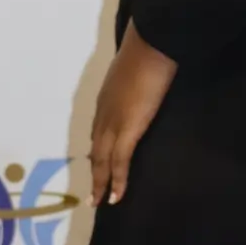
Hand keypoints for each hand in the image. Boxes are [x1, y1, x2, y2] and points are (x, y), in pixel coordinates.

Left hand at [89, 22, 177, 205]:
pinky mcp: (127, 130)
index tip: (98, 163)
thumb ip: (138, 78)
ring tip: (100, 201)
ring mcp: (113, 122)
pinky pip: (119, 162)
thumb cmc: (150, 50)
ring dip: (101, 181)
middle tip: (93, 194)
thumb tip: (148, 79)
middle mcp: (104, 112)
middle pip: (95, 149)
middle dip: (94, 172)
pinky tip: (116, 196)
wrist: (152, 44)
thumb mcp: (139, 67)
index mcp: (106, 97)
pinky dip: (117, 180)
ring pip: (102, 159)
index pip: (99, 130)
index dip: (98, 149)